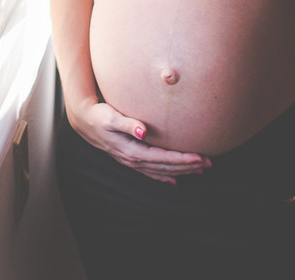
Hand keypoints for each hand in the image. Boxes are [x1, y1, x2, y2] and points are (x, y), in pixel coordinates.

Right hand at [67, 99, 210, 183]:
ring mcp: (132, 162)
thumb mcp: (112, 117)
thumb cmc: (100, 116)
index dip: (181, 159)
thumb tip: (143, 131)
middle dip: (187, 166)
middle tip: (208, 163)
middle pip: (165, 167)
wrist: (85, 121)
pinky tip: (175, 179)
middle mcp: (133, 160)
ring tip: (200, 170)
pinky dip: (164, 176)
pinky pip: (151, 172)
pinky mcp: (130, 159)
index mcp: (132, 151)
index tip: (199, 157)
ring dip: (181, 171)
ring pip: (161, 171)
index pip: (162, 158)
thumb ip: (128, 124)